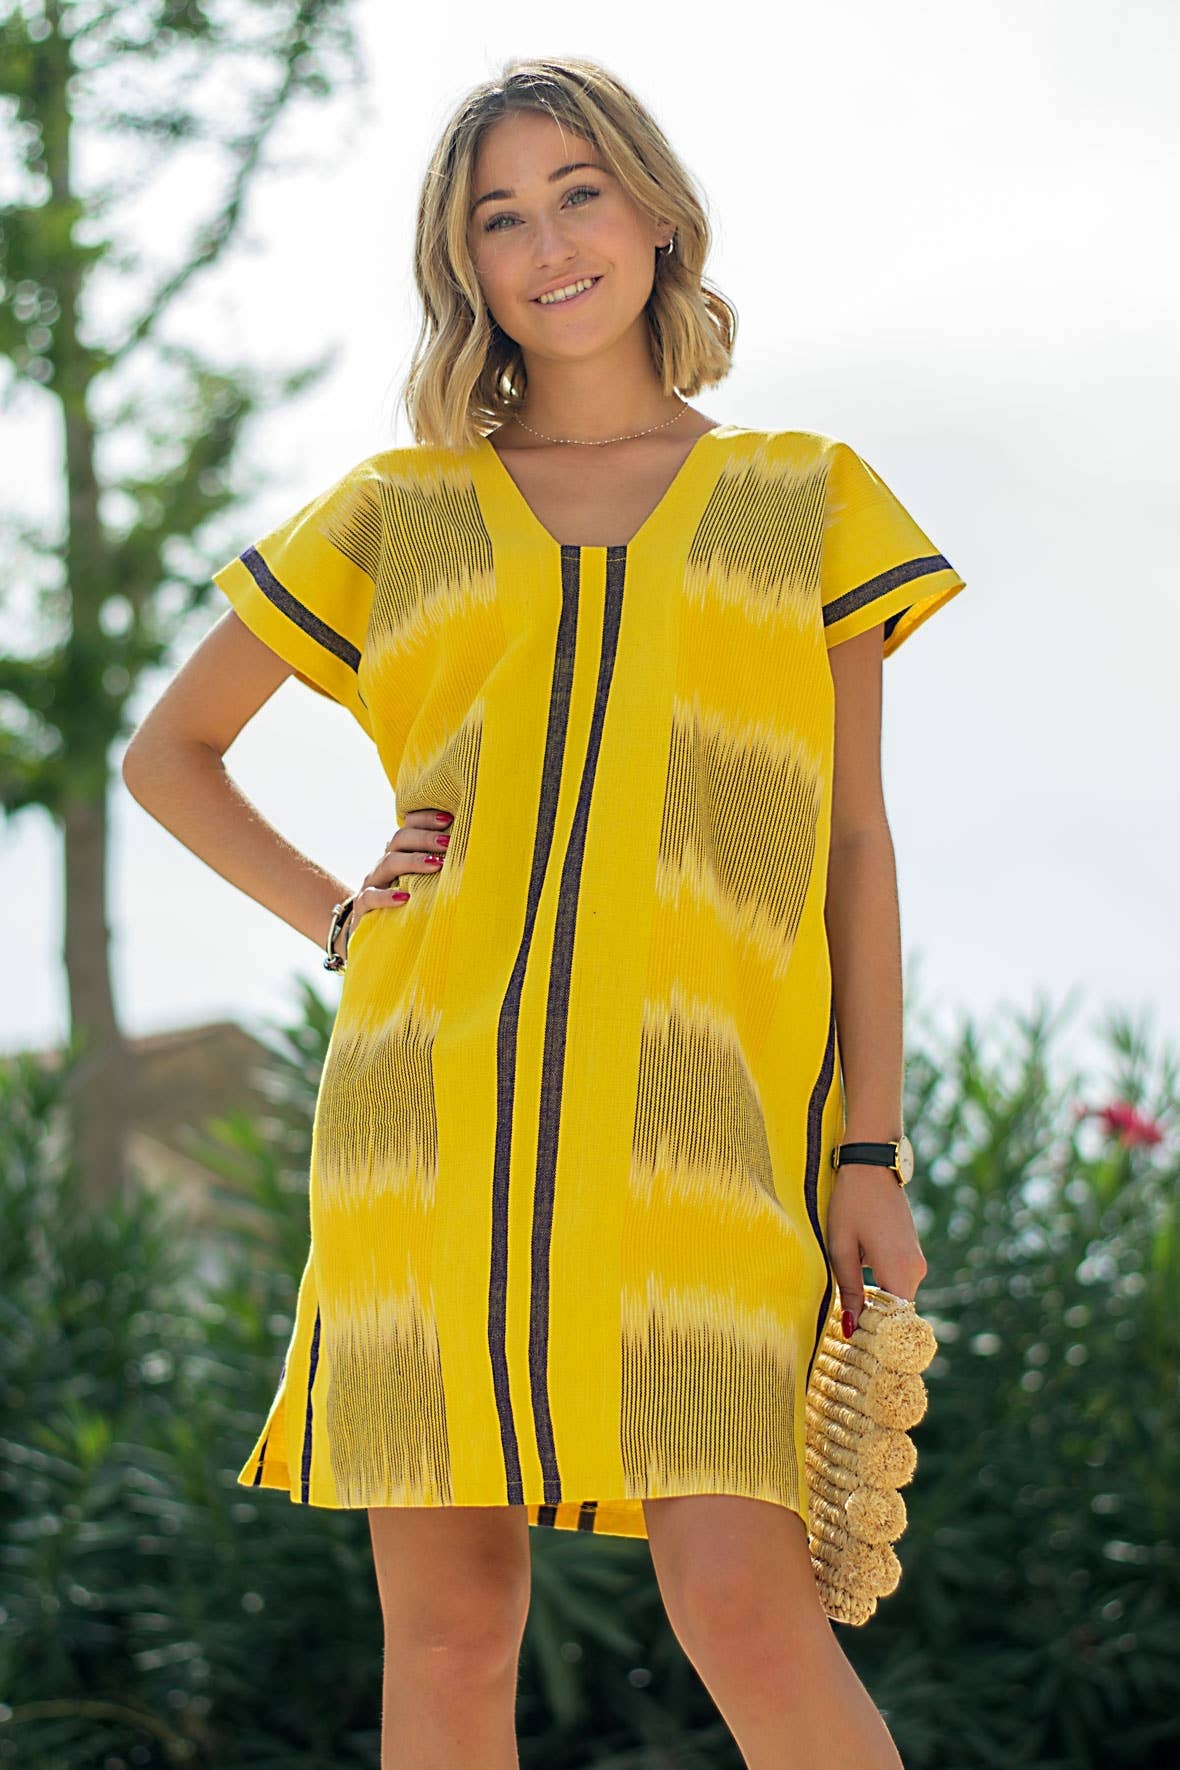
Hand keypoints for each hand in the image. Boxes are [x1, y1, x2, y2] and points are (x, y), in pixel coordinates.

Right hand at [338, 805, 454, 952]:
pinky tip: (405, 898)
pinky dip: (387, 896)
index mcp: (399, 853)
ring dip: (414, 861)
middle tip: (448, 842)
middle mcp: (385, 864)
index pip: (408, 826)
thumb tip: (474, 855)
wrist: (375, 933)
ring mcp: (373, 883)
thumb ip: (440, 867)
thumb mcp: (423, 883)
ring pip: (388, 863)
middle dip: (425, 837)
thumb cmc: (410, 904)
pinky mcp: (363, 905)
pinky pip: (371, 897)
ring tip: (436, 864)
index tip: (448, 818)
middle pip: (399, 840)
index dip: (425, 819)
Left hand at [827, 1163, 926, 1334]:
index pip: (894, 1322)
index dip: (876, 1337)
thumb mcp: (841, 1247)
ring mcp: (917, 1260)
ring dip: (878, 1307)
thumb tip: (852, 1329)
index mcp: (899, 1270)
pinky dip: (883, 1291)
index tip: (857, 1349)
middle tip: (848, 1337)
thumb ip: (850, 1290)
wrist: (871, 1165)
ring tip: (850, 1317)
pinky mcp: (913, 1251)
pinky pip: (899, 1282)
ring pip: (898, 1297)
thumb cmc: (850, 1203)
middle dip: (875, 1325)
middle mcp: (915, 1269)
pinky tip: (860, 1292)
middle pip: (897, 1312)